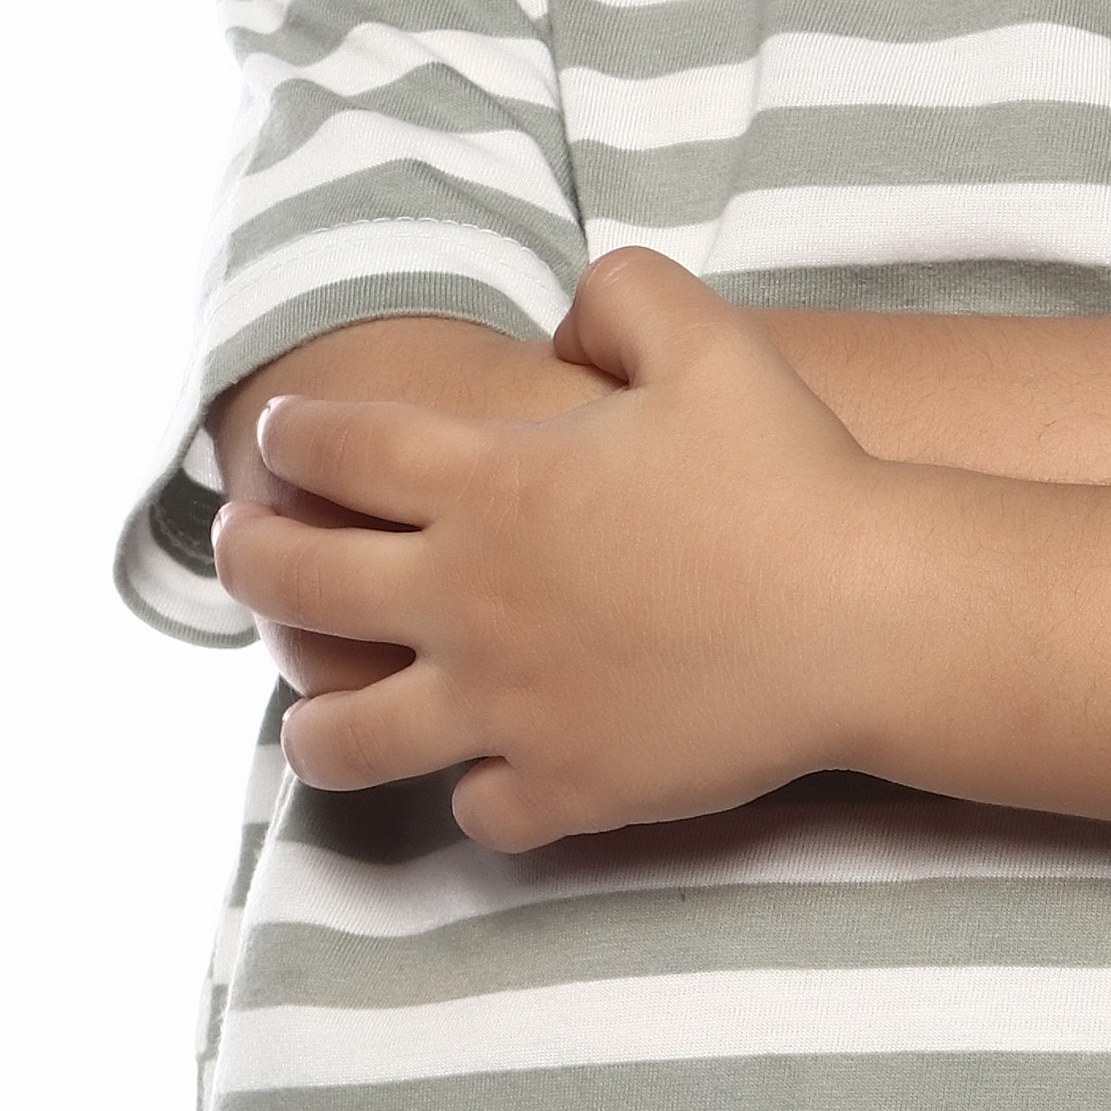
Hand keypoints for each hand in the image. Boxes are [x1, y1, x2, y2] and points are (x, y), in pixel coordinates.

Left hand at [211, 251, 887, 849]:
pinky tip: (484, 778)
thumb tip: (565, 319)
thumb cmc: (791, 471)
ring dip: (314, 723)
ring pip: (343, 738)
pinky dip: (474, 798)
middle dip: (248, 562)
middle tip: (245, 551)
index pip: (333, 451)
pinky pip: (475, 814)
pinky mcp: (564, 789)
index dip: (292, 439)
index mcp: (492, 485)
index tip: (279, 439)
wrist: (865, 615)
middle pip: (295, 585)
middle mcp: (469, 601)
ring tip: (313, 715)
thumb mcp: (709, 339)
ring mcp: (506, 708)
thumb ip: (621, 296)